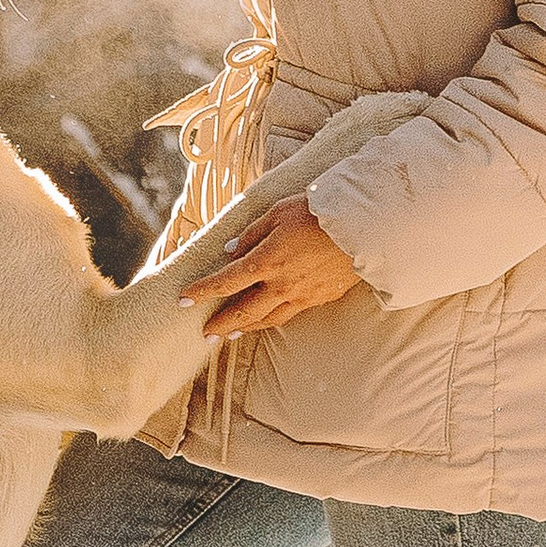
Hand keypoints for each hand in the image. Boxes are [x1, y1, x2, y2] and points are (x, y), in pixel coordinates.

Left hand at [180, 194, 361, 342]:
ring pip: (268, 319)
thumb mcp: (277, 212)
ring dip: (246, 328)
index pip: (225, 281)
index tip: (183, 299)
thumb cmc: (317, 212)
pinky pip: (290, 314)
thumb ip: (251, 234)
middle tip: (204, 334)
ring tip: (231, 333)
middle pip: (244, 312)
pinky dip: (272, 320)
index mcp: (266, 260)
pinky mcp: (320, 298)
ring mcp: (302, 295)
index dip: (202, 291)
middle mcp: (281, 284)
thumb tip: (229, 252)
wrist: (362, 227)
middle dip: (221, 324)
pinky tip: (266, 320)